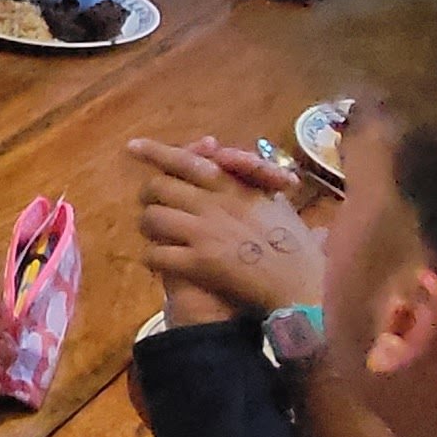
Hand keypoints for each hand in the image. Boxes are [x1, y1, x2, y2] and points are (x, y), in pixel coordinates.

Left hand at [128, 135, 324, 325]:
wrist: (302, 288)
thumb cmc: (298, 249)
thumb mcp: (279, 205)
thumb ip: (256, 183)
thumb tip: (233, 166)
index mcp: (233, 186)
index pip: (188, 160)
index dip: (155, 152)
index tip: (133, 147)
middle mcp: (214, 203)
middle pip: (160, 188)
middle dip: (148, 197)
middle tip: (150, 207)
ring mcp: (205, 232)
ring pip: (153, 219)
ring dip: (148, 228)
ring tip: (154, 237)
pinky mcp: (200, 262)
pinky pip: (158, 255)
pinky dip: (152, 259)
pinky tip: (158, 264)